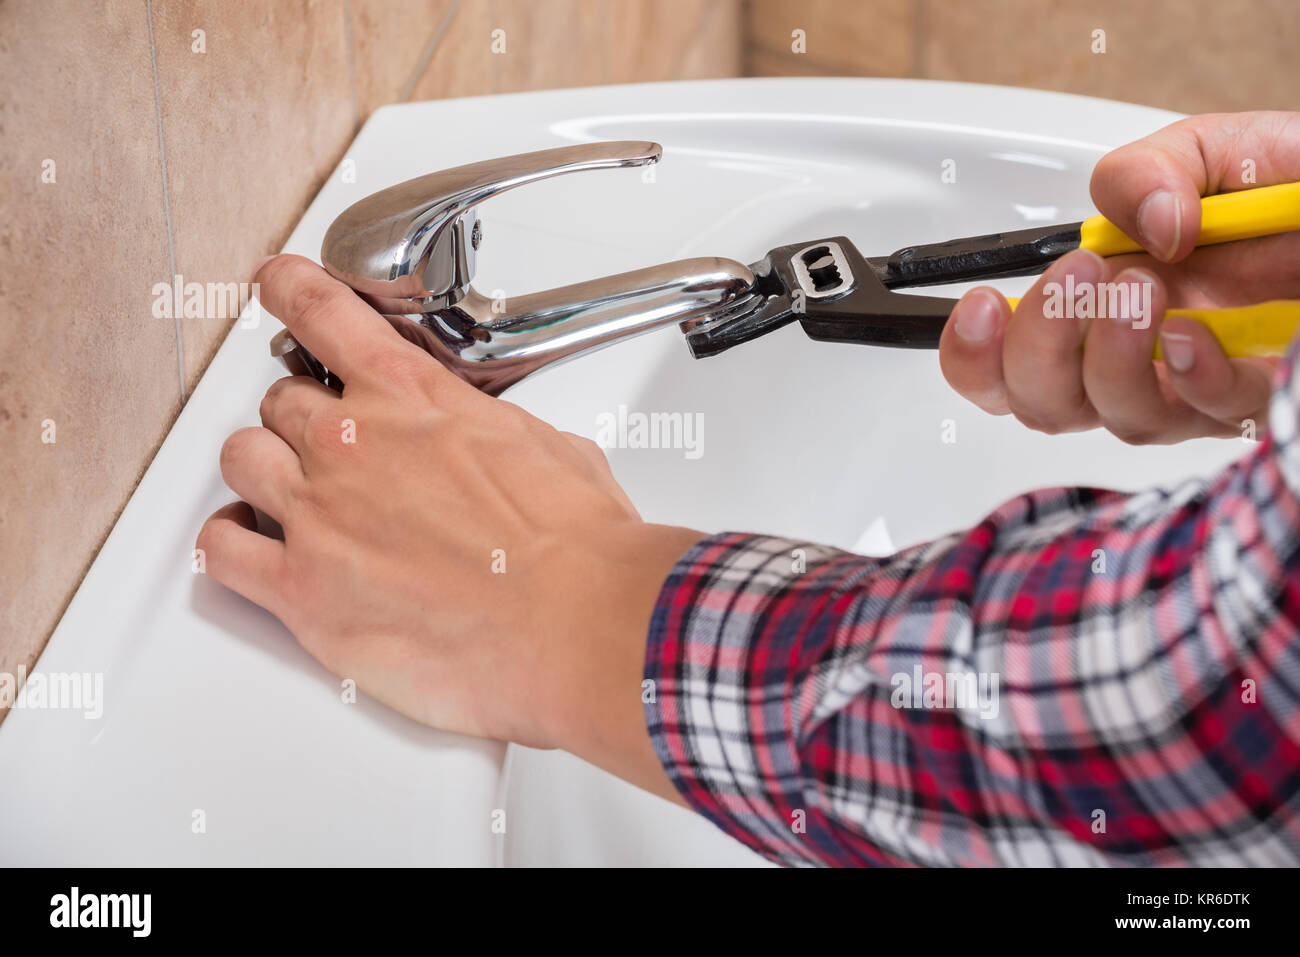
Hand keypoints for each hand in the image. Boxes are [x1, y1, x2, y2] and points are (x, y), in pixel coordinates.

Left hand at [198, 255, 699, 797]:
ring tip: (288, 497)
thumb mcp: (552, 448)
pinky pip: (219, 550)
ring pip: (240, 460)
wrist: (575, 624)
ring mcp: (318, 515)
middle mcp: (351, 444)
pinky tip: (252, 548)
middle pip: (279, 402)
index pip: (321, 312)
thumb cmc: (577, 548)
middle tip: (331, 450)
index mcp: (412, 396)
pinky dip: (229, 543)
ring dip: (261, 472)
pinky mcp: (301, 591)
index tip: (276, 286)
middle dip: (302, 422)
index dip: (289, 290)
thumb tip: (502, 451)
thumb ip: (499, 434)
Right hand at [939, 111, 1299, 443]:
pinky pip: (1209, 416)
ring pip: (1121, 418)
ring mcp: (1194, 389)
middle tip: (1076, 282)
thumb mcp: (1208, 155)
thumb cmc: (1286, 199)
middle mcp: (1138, 361)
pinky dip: (1190, 379)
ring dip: (1114, 359)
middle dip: (1042, 348)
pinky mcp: (1256, 401)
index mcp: (1101, 310)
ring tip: (1141, 290)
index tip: (983, 308)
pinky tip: (1193, 336)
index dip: (973, 356)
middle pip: (1044, 405)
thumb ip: (1147, 174)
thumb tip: (1141, 228)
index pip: (1006, 365)